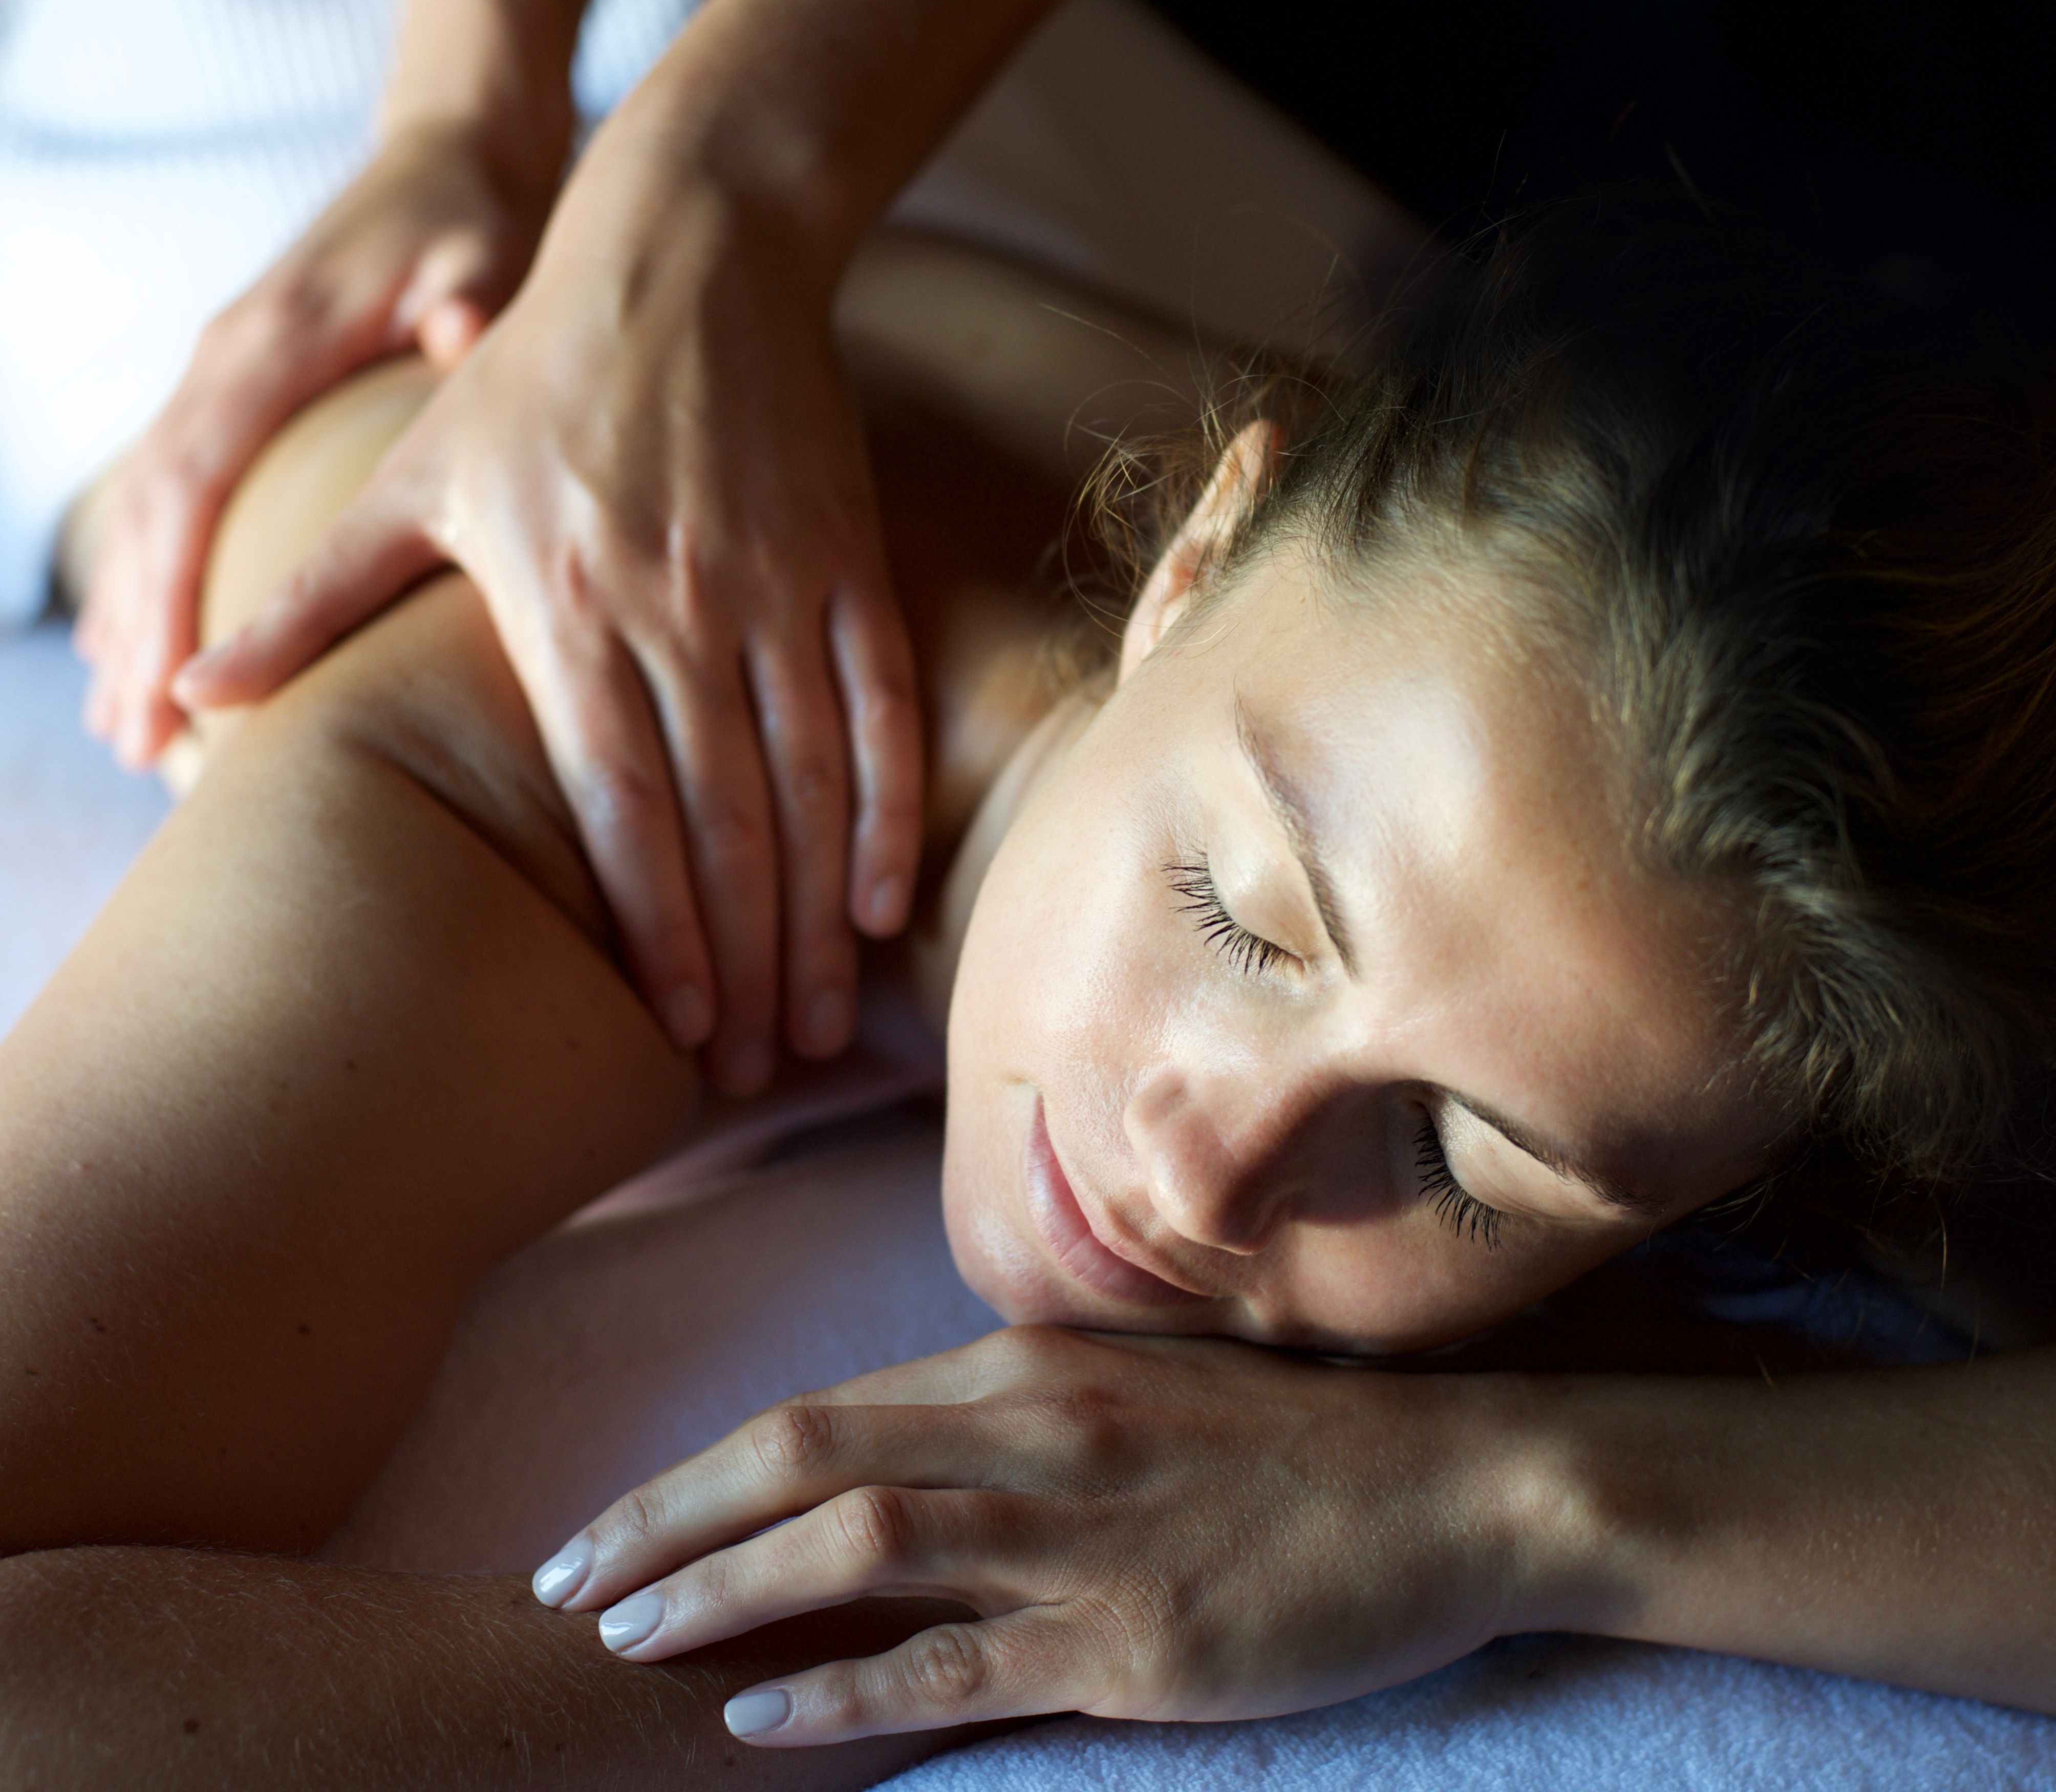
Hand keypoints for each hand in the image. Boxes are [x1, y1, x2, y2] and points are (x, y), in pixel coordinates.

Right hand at [76, 119, 555, 765]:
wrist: (451, 153)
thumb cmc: (475, 218)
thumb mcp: (481, 256)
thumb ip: (467, 306)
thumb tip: (463, 334)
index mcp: (270, 342)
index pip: (195, 480)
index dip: (172, 587)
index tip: (170, 689)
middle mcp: (224, 362)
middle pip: (155, 517)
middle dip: (141, 633)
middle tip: (140, 748)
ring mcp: (222, 378)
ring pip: (153, 518)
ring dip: (138, 623)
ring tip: (134, 737)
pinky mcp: (241, 396)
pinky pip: (180, 503)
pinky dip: (162, 582)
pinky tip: (162, 662)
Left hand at [172, 154, 923, 1088]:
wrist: (685, 257)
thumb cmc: (537, 376)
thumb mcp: (412, 479)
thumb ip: (313, 602)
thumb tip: (182, 704)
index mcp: (567, 609)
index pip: (618, 805)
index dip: (654, 927)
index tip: (674, 1028)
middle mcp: (679, 613)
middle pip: (722, 821)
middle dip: (742, 957)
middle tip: (752, 1063)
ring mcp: (773, 589)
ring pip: (809, 782)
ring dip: (818, 911)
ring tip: (822, 1018)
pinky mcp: (846, 562)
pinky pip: (879, 706)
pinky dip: (890, 804)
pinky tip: (888, 896)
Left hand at [530, 1325, 1578, 1744]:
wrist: (1452, 1481)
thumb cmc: (1283, 1441)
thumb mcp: (1129, 1390)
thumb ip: (1012, 1412)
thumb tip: (890, 1457)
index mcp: (1028, 1367)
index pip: (815, 1412)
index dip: (694, 1472)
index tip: (601, 1524)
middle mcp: (1036, 1429)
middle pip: (803, 1455)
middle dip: (664, 1519)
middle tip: (555, 1583)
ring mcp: (1083, 1532)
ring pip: (857, 1542)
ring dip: (722, 1590)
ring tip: (617, 1642)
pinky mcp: (1134, 1634)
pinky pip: (958, 1659)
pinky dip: (847, 1685)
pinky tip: (759, 1713)